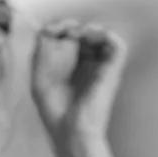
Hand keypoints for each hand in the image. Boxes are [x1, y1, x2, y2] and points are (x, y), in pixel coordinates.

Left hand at [30, 18, 127, 156]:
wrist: (70, 130)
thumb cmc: (54, 110)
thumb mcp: (39, 76)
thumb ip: (42, 51)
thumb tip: (50, 29)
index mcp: (70, 65)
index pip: (70, 36)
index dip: (61, 27)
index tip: (51, 30)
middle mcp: (87, 63)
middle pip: (85, 32)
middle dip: (73, 26)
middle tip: (65, 30)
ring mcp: (100, 66)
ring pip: (103, 35)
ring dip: (90, 28)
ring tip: (78, 33)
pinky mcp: (112, 71)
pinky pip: (118, 45)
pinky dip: (106, 35)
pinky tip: (89, 37)